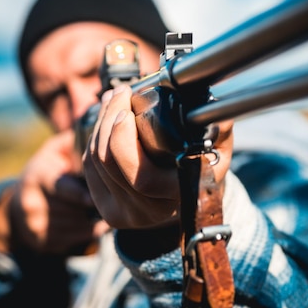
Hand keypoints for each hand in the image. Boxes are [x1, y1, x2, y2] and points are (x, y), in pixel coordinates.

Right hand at [0, 129, 107, 255]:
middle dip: (94, 205)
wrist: (17, 209)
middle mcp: (32, 204)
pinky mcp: (43, 245)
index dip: (79, 194)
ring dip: (96, 220)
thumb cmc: (47, 173)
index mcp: (36, 177)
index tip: (95, 198)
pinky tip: (95, 223)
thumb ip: (75, 139)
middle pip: (74, 209)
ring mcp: (36, 227)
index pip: (60, 187)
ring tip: (104, 209)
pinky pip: (78, 241)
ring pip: (79, 227)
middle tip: (114, 200)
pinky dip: (92, 233)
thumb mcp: (54, 151)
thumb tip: (101, 122)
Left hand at [83, 85, 233, 228]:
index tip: (129, 107)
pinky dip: (94, 138)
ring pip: (96, 162)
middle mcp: (148, 212)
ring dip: (100, 124)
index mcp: (175, 199)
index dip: (125, 141)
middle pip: (110, 163)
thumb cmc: (204, 167)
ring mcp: (124, 215)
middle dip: (109, 119)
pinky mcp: (107, 210)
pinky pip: (89, 168)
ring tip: (114, 99)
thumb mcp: (218, 150)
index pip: (142, 176)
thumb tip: (218, 118)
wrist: (190, 200)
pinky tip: (106, 119)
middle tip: (121, 92)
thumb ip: (218, 132)